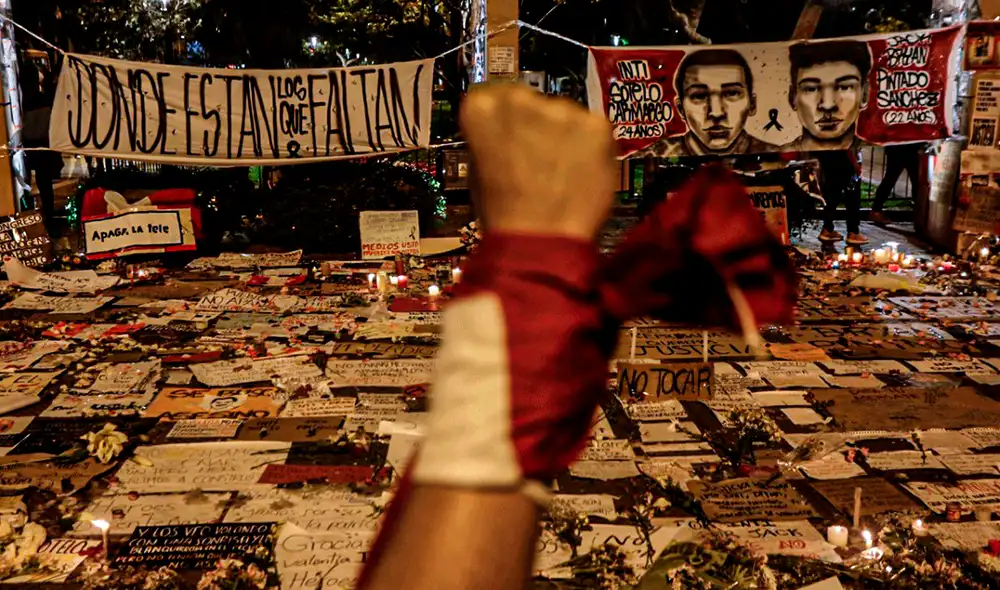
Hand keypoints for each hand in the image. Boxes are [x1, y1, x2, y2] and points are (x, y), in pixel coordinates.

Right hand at [460, 84, 615, 240]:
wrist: (540, 241)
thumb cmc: (503, 213)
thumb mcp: (477, 170)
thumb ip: (491, 140)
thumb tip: (506, 134)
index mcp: (483, 108)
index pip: (496, 95)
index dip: (507, 120)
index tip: (511, 136)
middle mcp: (522, 98)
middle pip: (534, 102)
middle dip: (537, 125)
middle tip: (539, 160)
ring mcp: (562, 110)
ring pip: (566, 114)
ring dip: (566, 135)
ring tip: (561, 173)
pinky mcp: (596, 125)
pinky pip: (594, 130)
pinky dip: (591, 149)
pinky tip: (580, 174)